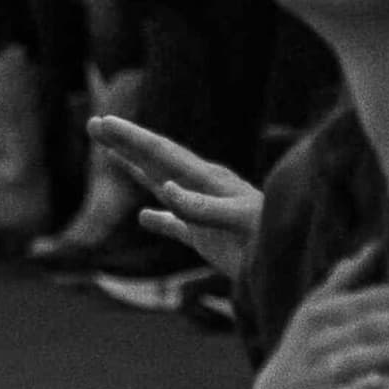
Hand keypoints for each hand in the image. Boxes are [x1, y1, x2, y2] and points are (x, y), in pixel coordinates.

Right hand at [86, 113, 261, 278]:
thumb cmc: (272, 239)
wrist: (295, 264)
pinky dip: (158, 219)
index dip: (130, 138)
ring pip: (161, 184)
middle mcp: (202, 189)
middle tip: (93, 124)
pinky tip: (144, 218)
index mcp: (207, 179)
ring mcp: (203, 211)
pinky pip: (176, 224)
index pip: (161, 152)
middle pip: (155, 160)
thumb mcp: (240, 220)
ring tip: (112, 154)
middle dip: (125, 143)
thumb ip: (203, 207)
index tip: (103, 124)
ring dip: (136, 170)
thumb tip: (166, 190)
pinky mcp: (207, 237)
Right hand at [249, 246, 388, 388]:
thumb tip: (374, 247)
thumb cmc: (303, 352)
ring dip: (387, 351)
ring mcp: (315, 377)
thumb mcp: (313, 314)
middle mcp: (316, 342)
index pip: (366, 300)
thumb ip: (344, 283)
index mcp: (318, 315)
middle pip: (365, 326)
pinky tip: (379, 383)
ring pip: (354, 360)